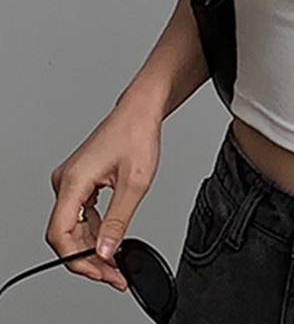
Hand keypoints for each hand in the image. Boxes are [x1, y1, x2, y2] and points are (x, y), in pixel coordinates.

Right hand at [45, 105, 161, 291]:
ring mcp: (70, 180)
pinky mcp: (79, 180)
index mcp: (73, 181)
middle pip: (65, 234)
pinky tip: (109, 239)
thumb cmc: (137, 134)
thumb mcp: (135, 183)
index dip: (80, 260)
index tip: (102, 273)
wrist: (140, 111)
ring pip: (72, 226)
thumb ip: (118, 221)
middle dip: (89, 258)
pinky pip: (79, 214)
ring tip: (114, 261)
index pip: (61, 235)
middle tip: (113, 274)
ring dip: (92, 246)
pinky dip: (93, 230)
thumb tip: (106, 251)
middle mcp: (65, 181)